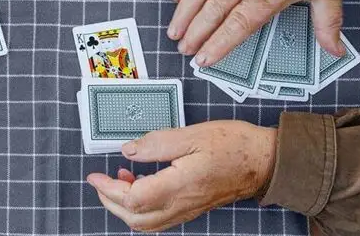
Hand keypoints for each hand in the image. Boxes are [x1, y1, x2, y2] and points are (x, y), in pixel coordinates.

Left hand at [87, 121, 276, 231]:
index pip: (133, 199)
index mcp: (179, 185)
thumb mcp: (192, 134)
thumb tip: (128, 150)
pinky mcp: (191, 208)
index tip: (95, 176)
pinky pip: (159, 218)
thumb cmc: (234, 145)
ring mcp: (187, 210)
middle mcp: (181, 204)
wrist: (264, 161)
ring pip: (146, 224)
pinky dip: (142, 207)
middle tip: (100, 180)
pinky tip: (142, 183)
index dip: (109, 189)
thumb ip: (157, 143)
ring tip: (120, 178)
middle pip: (135, 219)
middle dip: (110, 201)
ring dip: (125, 207)